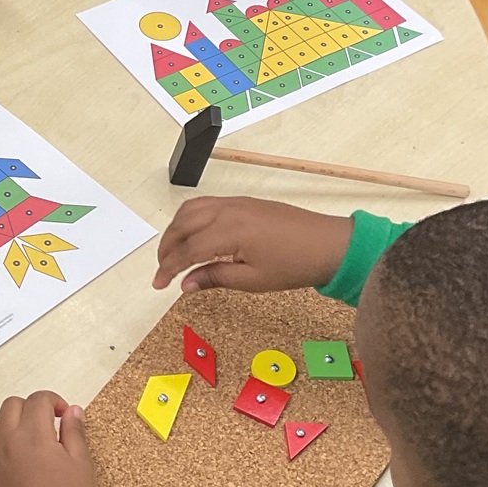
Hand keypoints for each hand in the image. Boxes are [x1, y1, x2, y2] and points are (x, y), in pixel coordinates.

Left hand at [0, 391, 95, 486]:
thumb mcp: (82, 464)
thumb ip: (75, 432)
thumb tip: (71, 410)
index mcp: (33, 434)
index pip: (38, 400)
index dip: (54, 402)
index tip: (63, 416)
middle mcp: (6, 441)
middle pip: (11, 406)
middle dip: (30, 410)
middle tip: (46, 428)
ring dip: (8, 426)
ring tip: (25, 443)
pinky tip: (10, 464)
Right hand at [153, 196, 353, 293]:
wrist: (329, 244)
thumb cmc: (296, 264)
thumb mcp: (253, 280)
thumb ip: (214, 278)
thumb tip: (186, 284)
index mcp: (229, 231)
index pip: (186, 250)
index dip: (168, 269)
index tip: (158, 284)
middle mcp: (227, 210)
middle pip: (182, 225)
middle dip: (166, 247)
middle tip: (163, 270)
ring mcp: (236, 202)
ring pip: (191, 210)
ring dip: (176, 230)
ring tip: (174, 252)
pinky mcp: (244, 202)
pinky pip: (206, 204)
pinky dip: (191, 219)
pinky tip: (194, 235)